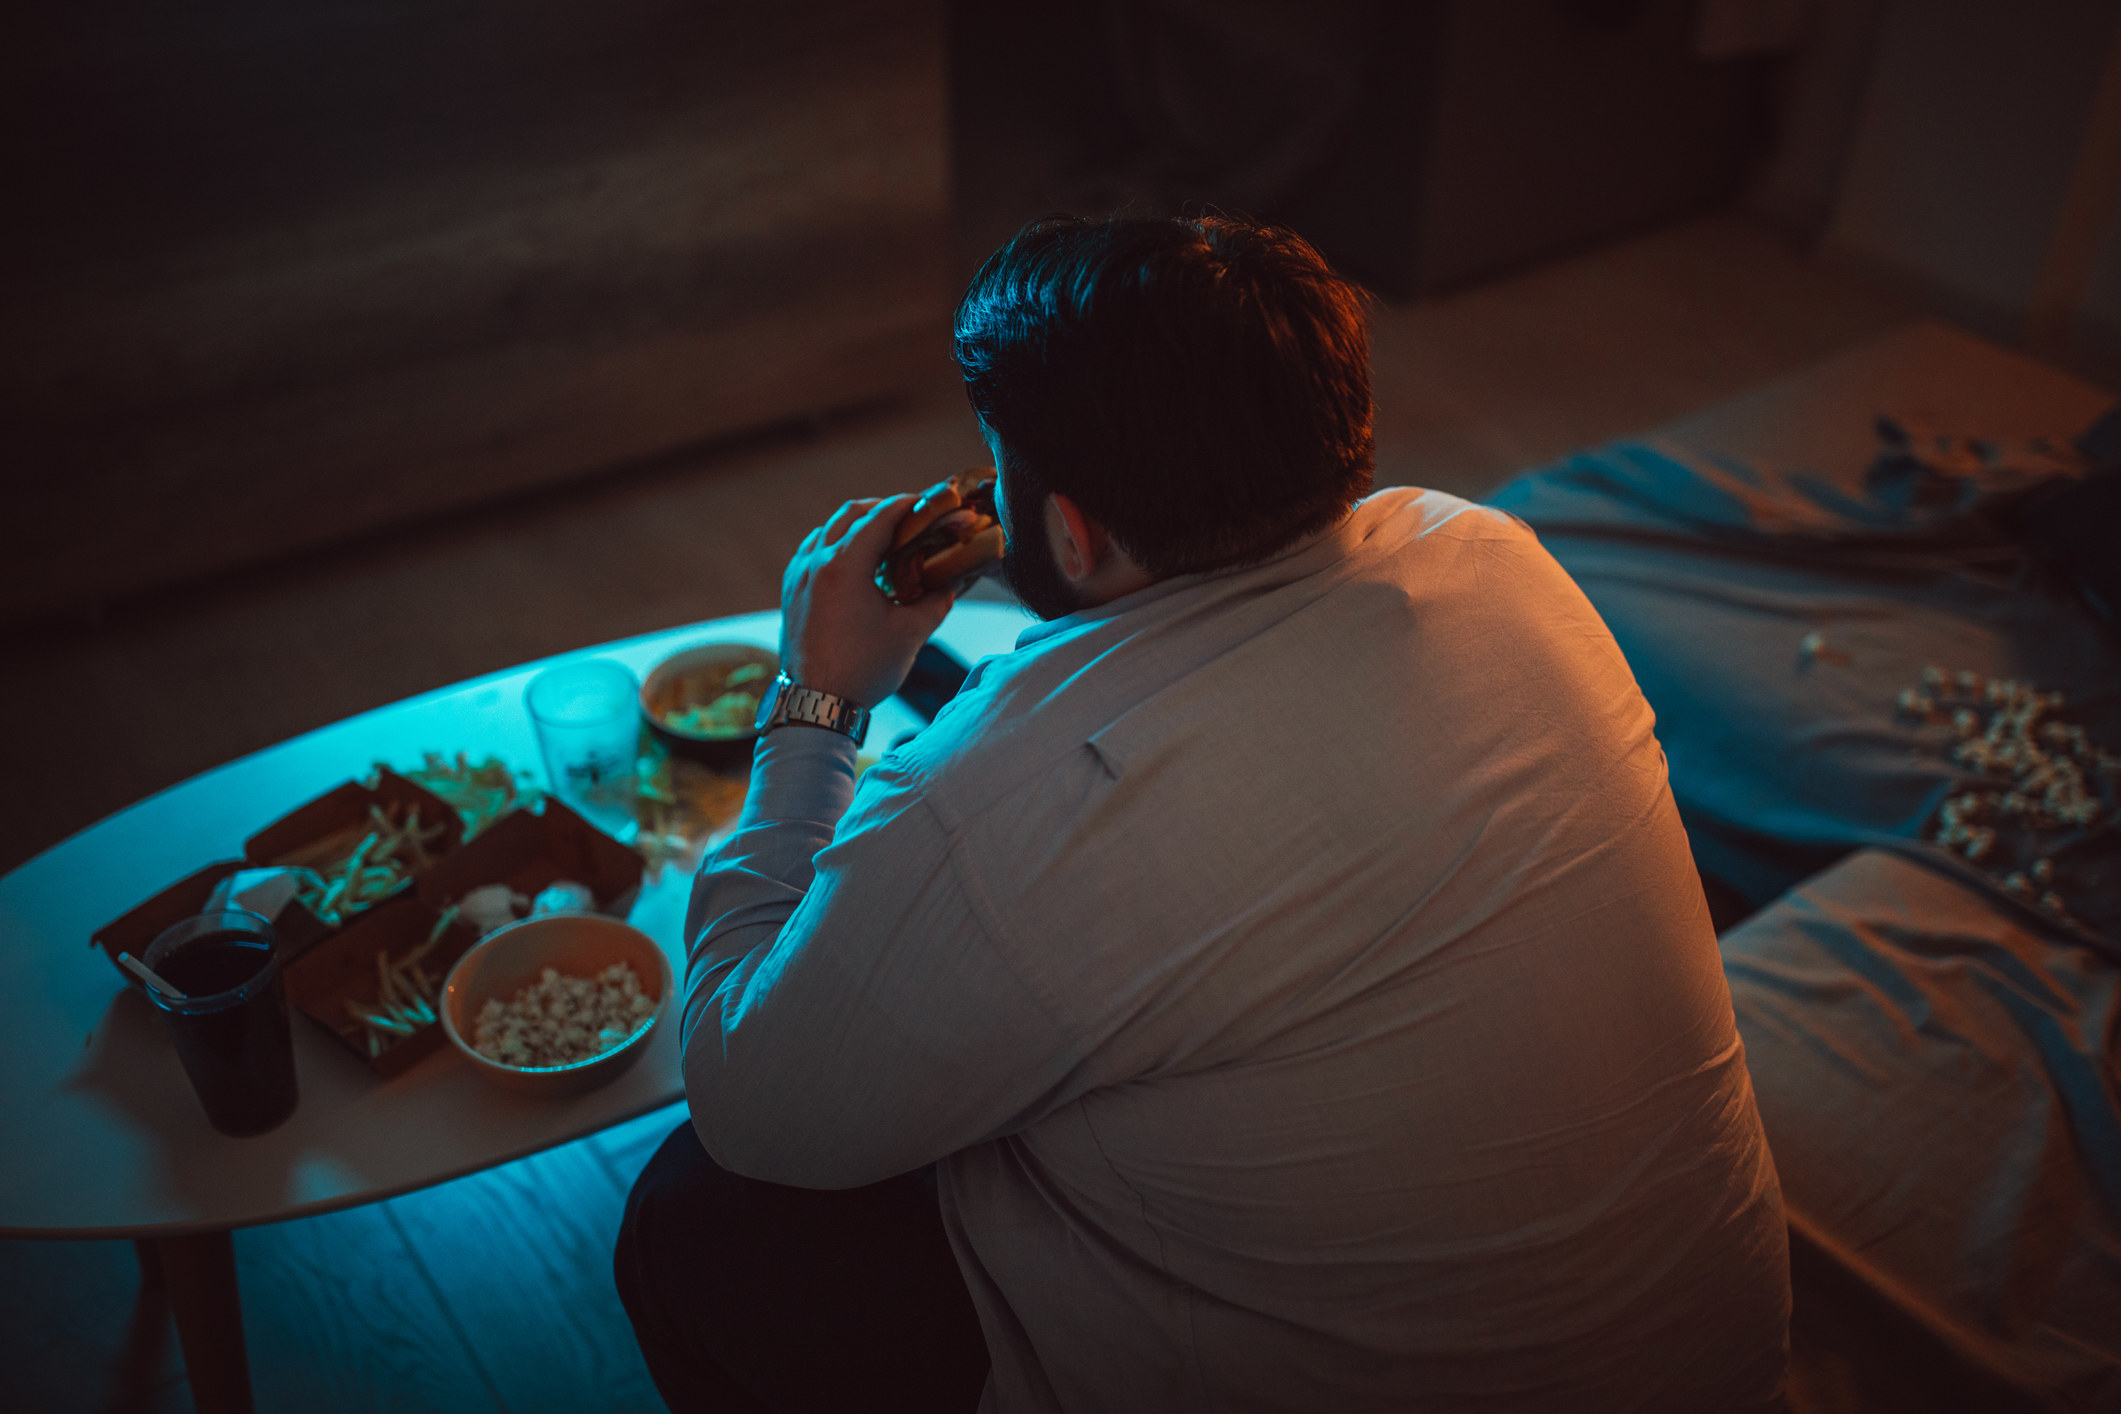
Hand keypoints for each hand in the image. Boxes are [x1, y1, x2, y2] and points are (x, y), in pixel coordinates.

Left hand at [778, 492, 959, 706]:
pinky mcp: (791, 591)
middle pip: (851, 514)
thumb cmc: (863, 670)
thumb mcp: (910, 634)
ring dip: (857, 525)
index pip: (880, 517)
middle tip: (911, 520)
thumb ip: (936, 602)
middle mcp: (816, 562)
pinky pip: (812, 550)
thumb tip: (952, 585)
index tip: (928, 504)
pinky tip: (853, 562)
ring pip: (828, 529)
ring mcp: (799, 576)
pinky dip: (835, 544)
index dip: (908, 506)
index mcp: (845, 566)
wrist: (816, 704)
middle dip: (883, 510)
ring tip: (884, 540)